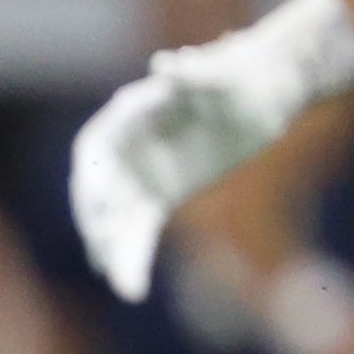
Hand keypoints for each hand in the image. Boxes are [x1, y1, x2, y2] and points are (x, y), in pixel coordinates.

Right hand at [66, 0, 353, 300]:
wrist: (260, 94)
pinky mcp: (160, 195)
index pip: (95, 151)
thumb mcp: (220, 74)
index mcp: (130, 113)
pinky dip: (134, 257)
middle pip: (99, 191)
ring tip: (124, 287)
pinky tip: (133, 288)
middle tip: (104, 255)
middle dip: (98, 224)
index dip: (93, 180)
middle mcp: (125, 146)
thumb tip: (166, 65)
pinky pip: (139, 230)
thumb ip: (191, 74)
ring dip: (114, 252)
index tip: (101, 207)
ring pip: (117, 219)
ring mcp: (141, 172)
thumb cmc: (239, 76)